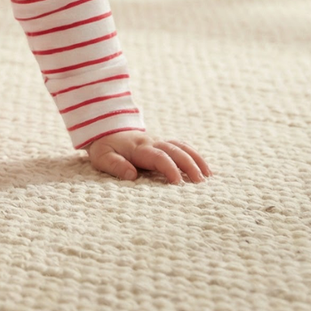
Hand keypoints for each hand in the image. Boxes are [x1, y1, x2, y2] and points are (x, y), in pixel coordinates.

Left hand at [88, 132, 210, 183]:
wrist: (104, 128)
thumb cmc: (104, 147)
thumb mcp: (102, 157)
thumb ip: (115, 165)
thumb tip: (132, 175)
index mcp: (139, 148)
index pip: (158, 157)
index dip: (169, 168)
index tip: (178, 183)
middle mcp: (152, 142)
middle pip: (175, 151)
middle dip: (190, 165)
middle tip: (201, 182)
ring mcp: (159, 141)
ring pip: (182, 146)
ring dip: (196, 159)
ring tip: (208, 176)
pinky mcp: (162, 143)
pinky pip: (181, 146)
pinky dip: (194, 155)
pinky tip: (204, 168)